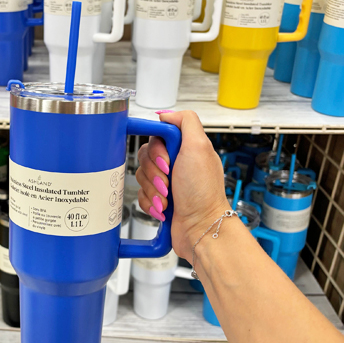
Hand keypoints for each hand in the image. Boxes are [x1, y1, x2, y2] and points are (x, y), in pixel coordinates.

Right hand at [136, 111, 229, 259]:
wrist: (201, 228)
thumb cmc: (203, 192)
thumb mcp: (199, 147)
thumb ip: (185, 121)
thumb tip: (166, 114)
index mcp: (185, 148)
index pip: (156, 137)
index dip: (156, 150)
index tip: (165, 161)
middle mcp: (176, 163)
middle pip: (145, 157)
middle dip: (154, 173)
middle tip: (170, 182)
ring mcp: (167, 182)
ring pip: (140, 177)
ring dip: (153, 190)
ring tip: (168, 199)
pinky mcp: (158, 198)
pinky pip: (140, 195)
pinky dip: (150, 203)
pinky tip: (164, 208)